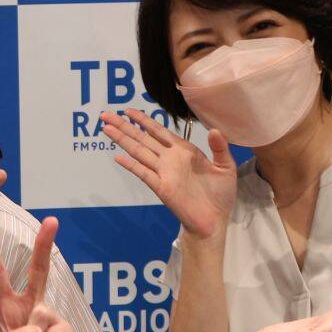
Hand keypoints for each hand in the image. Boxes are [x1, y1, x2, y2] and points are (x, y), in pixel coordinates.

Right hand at [101, 109, 237, 238]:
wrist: (215, 221)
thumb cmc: (220, 195)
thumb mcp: (226, 167)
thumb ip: (220, 148)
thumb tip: (214, 129)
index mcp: (184, 151)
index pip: (159, 131)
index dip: (143, 120)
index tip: (128, 110)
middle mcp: (170, 159)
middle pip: (143, 138)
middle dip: (124, 125)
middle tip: (106, 114)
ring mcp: (163, 173)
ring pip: (139, 151)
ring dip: (123, 140)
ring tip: (106, 128)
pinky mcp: (162, 188)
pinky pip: (144, 174)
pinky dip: (131, 165)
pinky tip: (118, 157)